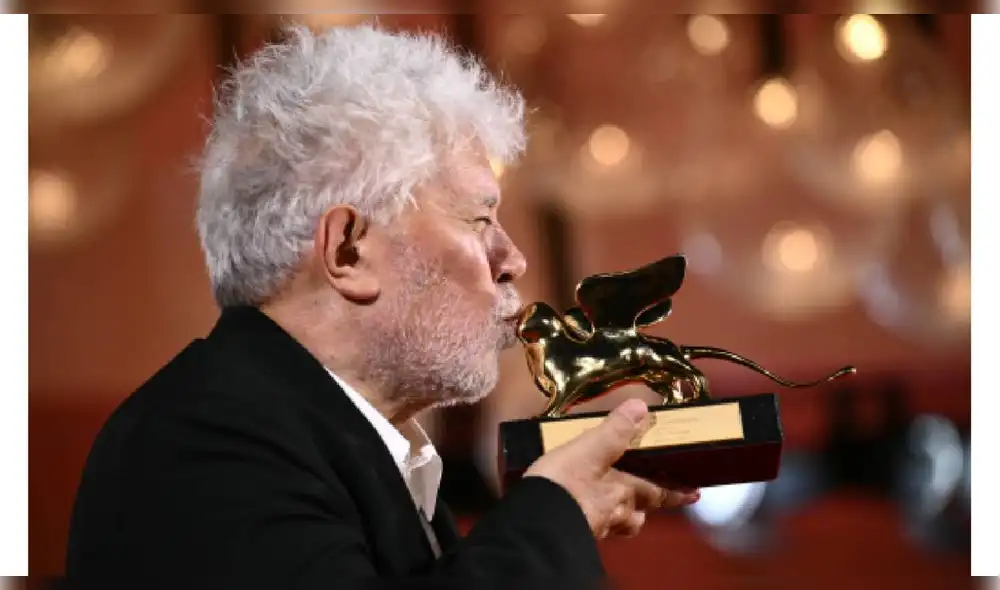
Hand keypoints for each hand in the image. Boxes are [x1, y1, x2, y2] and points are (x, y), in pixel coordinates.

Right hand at [523, 398, 699, 538]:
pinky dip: (597, 521)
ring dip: (626, 519)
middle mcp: (616, 513)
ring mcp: (596, 527)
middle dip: (650, 507)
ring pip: (620, 524)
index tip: (694, 494)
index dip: (676, 492)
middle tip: (657, 503)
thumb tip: (642, 408)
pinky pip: (595, 528)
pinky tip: (586, 514)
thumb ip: (615, 430)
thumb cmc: (565, 484)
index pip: (658, 491)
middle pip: (640, 513)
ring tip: (623, 512)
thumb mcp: (589, 448)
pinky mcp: (575, 534)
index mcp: (624, 490)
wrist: (536, 523)